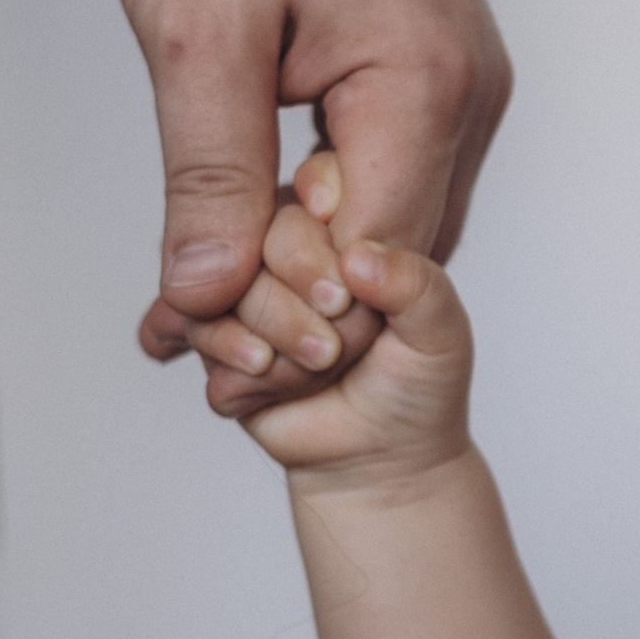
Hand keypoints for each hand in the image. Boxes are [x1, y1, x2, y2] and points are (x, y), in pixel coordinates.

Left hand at [118, 0, 509, 414]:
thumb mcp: (197, 33)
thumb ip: (207, 173)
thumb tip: (209, 292)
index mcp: (424, 92)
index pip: (370, 261)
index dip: (287, 322)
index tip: (194, 352)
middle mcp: (470, 96)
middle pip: (395, 256)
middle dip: (297, 308)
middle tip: (187, 343)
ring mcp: (466, 84)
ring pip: (398, 219)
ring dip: (311, 260)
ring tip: (207, 286)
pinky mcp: (443, 69)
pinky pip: (396, 169)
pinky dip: (329, 207)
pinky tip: (259, 216)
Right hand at [232, 155, 474, 483]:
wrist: (380, 454)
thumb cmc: (418, 382)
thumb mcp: (440, 334)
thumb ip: (417, 286)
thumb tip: (360, 256)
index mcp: (351, 226)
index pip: (320, 184)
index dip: (327, 232)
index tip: (348, 284)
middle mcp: (292, 248)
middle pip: (264, 236)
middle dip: (304, 300)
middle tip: (338, 345)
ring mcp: (247, 288)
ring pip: (224, 287)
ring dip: (274, 338)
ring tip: (317, 366)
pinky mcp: (215, 332)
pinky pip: (198, 334)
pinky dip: (237, 369)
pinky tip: (264, 381)